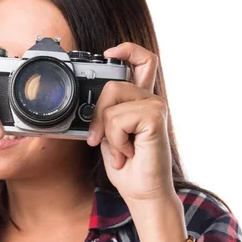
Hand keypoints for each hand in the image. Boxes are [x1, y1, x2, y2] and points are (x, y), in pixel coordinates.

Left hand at [87, 43, 174, 204]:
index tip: (108, 53)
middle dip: (97, 114)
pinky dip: (115, 140)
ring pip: (111, 102)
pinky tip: (128, 153)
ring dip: (107, 133)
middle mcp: (151, 100)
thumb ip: (103, 114)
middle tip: (98, 139)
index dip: (127, 49)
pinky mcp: (156, 117)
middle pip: (114, 83)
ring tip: (119, 151)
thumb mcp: (108, 134)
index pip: (143, 60)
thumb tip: (85, 102)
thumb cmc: (126, 166)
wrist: (142, 192)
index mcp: (140, 101)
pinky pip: (117, 119)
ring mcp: (156, 106)